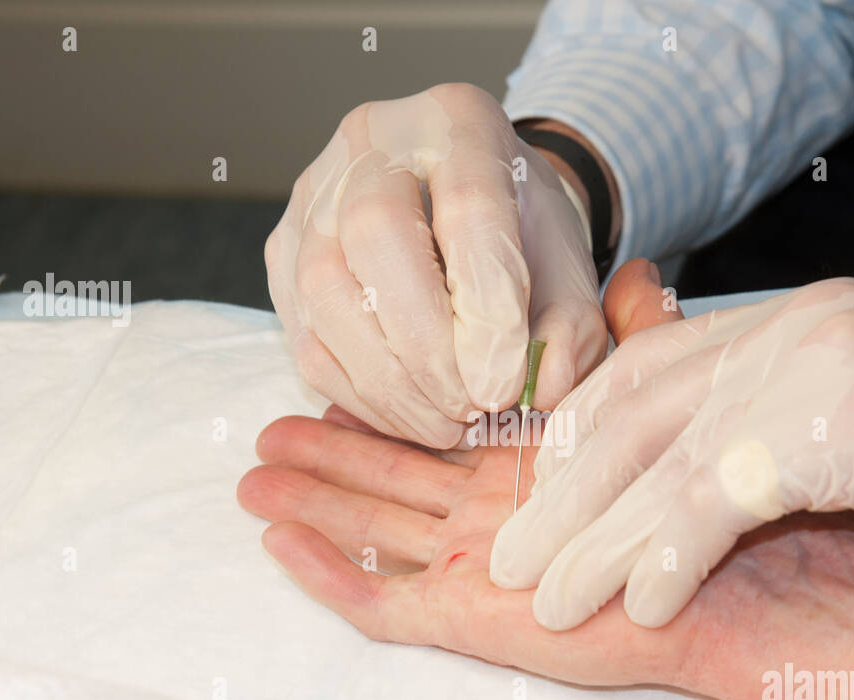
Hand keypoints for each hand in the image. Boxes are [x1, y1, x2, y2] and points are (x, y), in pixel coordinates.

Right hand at [264, 83, 607, 449]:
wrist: (468, 213)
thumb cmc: (520, 235)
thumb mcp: (568, 268)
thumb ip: (570, 325)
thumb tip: (542, 386)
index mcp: (458, 121)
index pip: (469, 204)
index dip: (487, 305)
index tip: (506, 384)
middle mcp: (372, 142)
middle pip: (376, 235)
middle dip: (426, 345)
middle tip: (471, 409)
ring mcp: (312, 196)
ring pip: (326, 293)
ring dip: (389, 381)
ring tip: (446, 424)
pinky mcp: (282, 254)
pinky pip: (306, 336)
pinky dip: (358, 394)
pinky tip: (409, 417)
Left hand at [491, 268, 853, 629]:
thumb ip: (800, 419)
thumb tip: (734, 479)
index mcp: (797, 317)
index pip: (650, 368)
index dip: (584, 435)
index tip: (547, 495)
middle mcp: (792, 326)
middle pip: (632, 411)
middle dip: (561, 493)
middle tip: (511, 557)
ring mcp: (814, 364)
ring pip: (658, 456)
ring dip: (593, 537)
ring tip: (547, 598)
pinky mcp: (844, 421)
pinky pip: (719, 495)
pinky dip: (667, 553)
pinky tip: (642, 604)